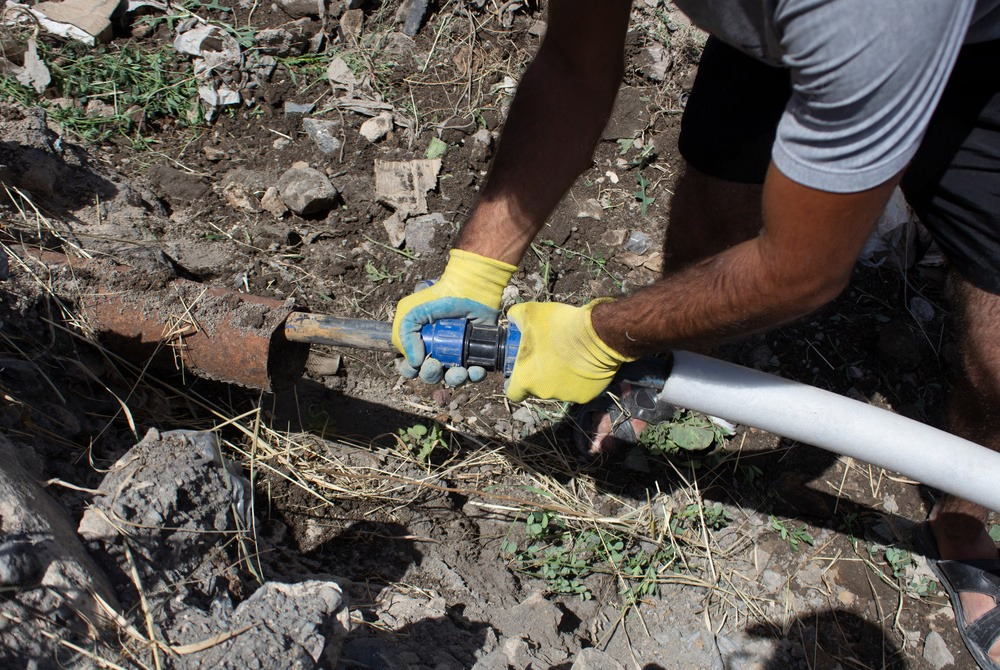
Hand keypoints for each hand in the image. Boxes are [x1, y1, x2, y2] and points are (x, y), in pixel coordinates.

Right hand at [392, 249, 516, 384]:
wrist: (470, 288)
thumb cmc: (439, 298)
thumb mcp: (413, 311)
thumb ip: (405, 334)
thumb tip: (415, 362)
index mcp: (419, 343)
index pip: (409, 366)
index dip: (409, 370)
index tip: (414, 365)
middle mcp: (438, 352)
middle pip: (430, 376)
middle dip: (430, 375)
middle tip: (434, 364)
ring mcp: (458, 354)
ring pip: (453, 379)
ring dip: (453, 380)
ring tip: (458, 371)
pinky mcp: (477, 354)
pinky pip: (475, 374)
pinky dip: (474, 376)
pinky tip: (475, 369)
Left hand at [505, 299, 635, 402]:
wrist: (596, 334)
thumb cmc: (558, 326)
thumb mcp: (530, 313)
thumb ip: (515, 316)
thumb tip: (512, 317)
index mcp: (526, 379)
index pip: (513, 392)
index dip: (515, 384)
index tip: (521, 374)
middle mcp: (543, 393)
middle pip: (538, 388)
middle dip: (542, 374)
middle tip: (551, 356)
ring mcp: (565, 396)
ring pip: (559, 388)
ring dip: (561, 377)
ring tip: (571, 358)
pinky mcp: (585, 396)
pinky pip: (579, 389)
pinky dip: (580, 380)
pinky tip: (585, 365)